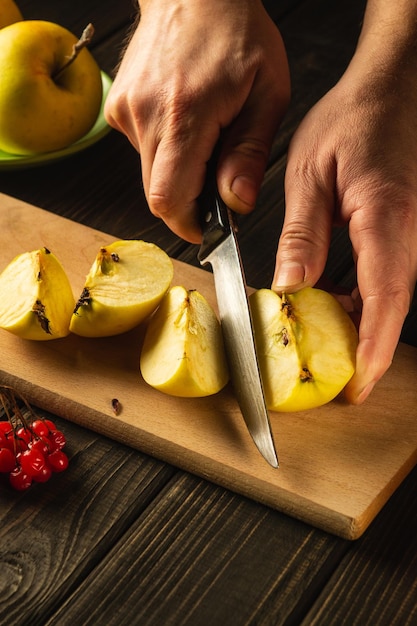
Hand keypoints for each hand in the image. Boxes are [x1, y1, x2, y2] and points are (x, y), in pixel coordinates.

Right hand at [104, 0, 289, 241]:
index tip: (208, 230)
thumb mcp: (267, 92)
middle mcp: (146, 114)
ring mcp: (126, 110)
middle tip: (216, 181)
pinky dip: (165, 150)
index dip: (188, 224)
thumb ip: (250, 153)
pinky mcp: (117, 108)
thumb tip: (237, 202)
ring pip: (150, 174)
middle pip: (156, 194)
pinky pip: (142, 150)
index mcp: (185, 113)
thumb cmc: (237, 34)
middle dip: (188, 202)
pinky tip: (184, 122)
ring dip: (178, 172)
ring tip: (204, 137)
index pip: (169, 198)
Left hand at [273, 51, 416, 403]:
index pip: (385, 296)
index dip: (373, 347)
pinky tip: (330, 300)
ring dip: (360, 324)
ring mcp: (410, 232)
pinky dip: (361, 298)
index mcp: (386, 217)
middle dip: (366, 348)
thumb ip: (302, 235)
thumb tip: (289, 287)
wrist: (390, 92)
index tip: (359, 384)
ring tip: (324, 341)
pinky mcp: (403, 230)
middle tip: (336, 379)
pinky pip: (386, 275)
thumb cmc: (353, 121)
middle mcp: (408, 231)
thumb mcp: (310, 176)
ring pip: (390, 295)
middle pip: (391, 305)